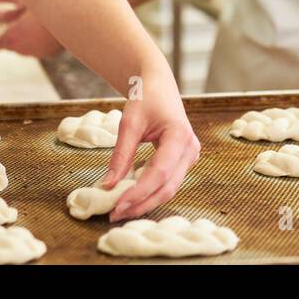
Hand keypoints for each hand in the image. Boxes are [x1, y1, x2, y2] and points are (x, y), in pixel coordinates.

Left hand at [0, 11, 63, 58]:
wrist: (73, 18)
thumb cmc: (47, 6)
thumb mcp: (25, 6)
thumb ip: (9, 14)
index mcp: (13, 37)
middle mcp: (22, 49)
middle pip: (8, 45)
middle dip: (6, 35)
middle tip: (9, 22)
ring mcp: (35, 53)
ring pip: (22, 47)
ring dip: (21, 38)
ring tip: (28, 23)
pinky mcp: (47, 54)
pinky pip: (35, 48)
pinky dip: (34, 41)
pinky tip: (41, 29)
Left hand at [101, 74, 199, 221]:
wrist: (158, 84)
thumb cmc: (145, 97)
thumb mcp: (129, 123)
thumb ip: (120, 155)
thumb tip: (107, 185)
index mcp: (180, 136)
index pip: (159, 173)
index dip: (139, 192)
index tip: (117, 204)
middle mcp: (190, 149)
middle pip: (167, 187)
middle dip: (141, 204)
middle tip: (115, 214)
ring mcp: (190, 156)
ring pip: (169, 188)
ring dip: (145, 201)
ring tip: (121, 209)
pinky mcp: (184, 160)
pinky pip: (168, 182)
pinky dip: (150, 192)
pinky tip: (132, 197)